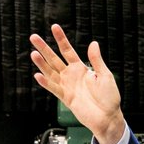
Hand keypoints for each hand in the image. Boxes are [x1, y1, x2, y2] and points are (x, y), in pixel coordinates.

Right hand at [29, 24, 124, 143]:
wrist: (108, 117)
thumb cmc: (109, 97)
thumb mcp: (105, 75)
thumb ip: (96, 60)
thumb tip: (93, 43)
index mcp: (81, 68)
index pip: (67, 50)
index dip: (61, 39)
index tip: (54, 27)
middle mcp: (71, 76)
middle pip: (54, 59)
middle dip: (44, 48)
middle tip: (33, 37)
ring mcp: (67, 86)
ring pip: (51, 72)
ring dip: (42, 63)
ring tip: (33, 53)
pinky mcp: (65, 98)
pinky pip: (53, 88)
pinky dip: (45, 82)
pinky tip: (38, 75)